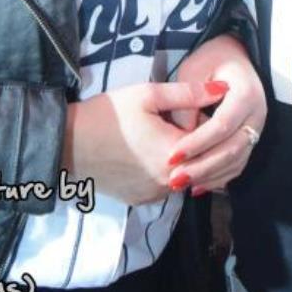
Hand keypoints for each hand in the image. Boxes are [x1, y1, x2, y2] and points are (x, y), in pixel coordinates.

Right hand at [62, 80, 227, 204]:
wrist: (68, 144)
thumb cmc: (108, 115)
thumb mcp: (148, 94)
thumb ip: (188, 93)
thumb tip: (223, 90)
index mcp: (175, 154)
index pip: (211, 140)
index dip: (209, 122)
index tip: (196, 108)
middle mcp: (170, 182)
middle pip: (201, 162)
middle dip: (200, 142)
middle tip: (180, 120)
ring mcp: (155, 195)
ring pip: (185, 176)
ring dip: (185, 159)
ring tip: (166, 135)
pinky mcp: (142, 201)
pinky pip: (167, 187)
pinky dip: (168, 171)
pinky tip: (151, 152)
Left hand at [167, 34, 266, 193]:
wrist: (234, 54)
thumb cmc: (211, 58)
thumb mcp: (193, 69)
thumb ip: (188, 101)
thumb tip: (182, 135)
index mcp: (246, 93)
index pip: (222, 125)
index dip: (197, 143)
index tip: (173, 155)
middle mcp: (257, 114)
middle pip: (232, 148)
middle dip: (203, 166)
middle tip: (175, 178)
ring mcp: (257, 128)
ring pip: (236, 161)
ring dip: (209, 176)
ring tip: (182, 185)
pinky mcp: (251, 138)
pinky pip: (238, 164)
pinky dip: (219, 177)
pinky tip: (197, 185)